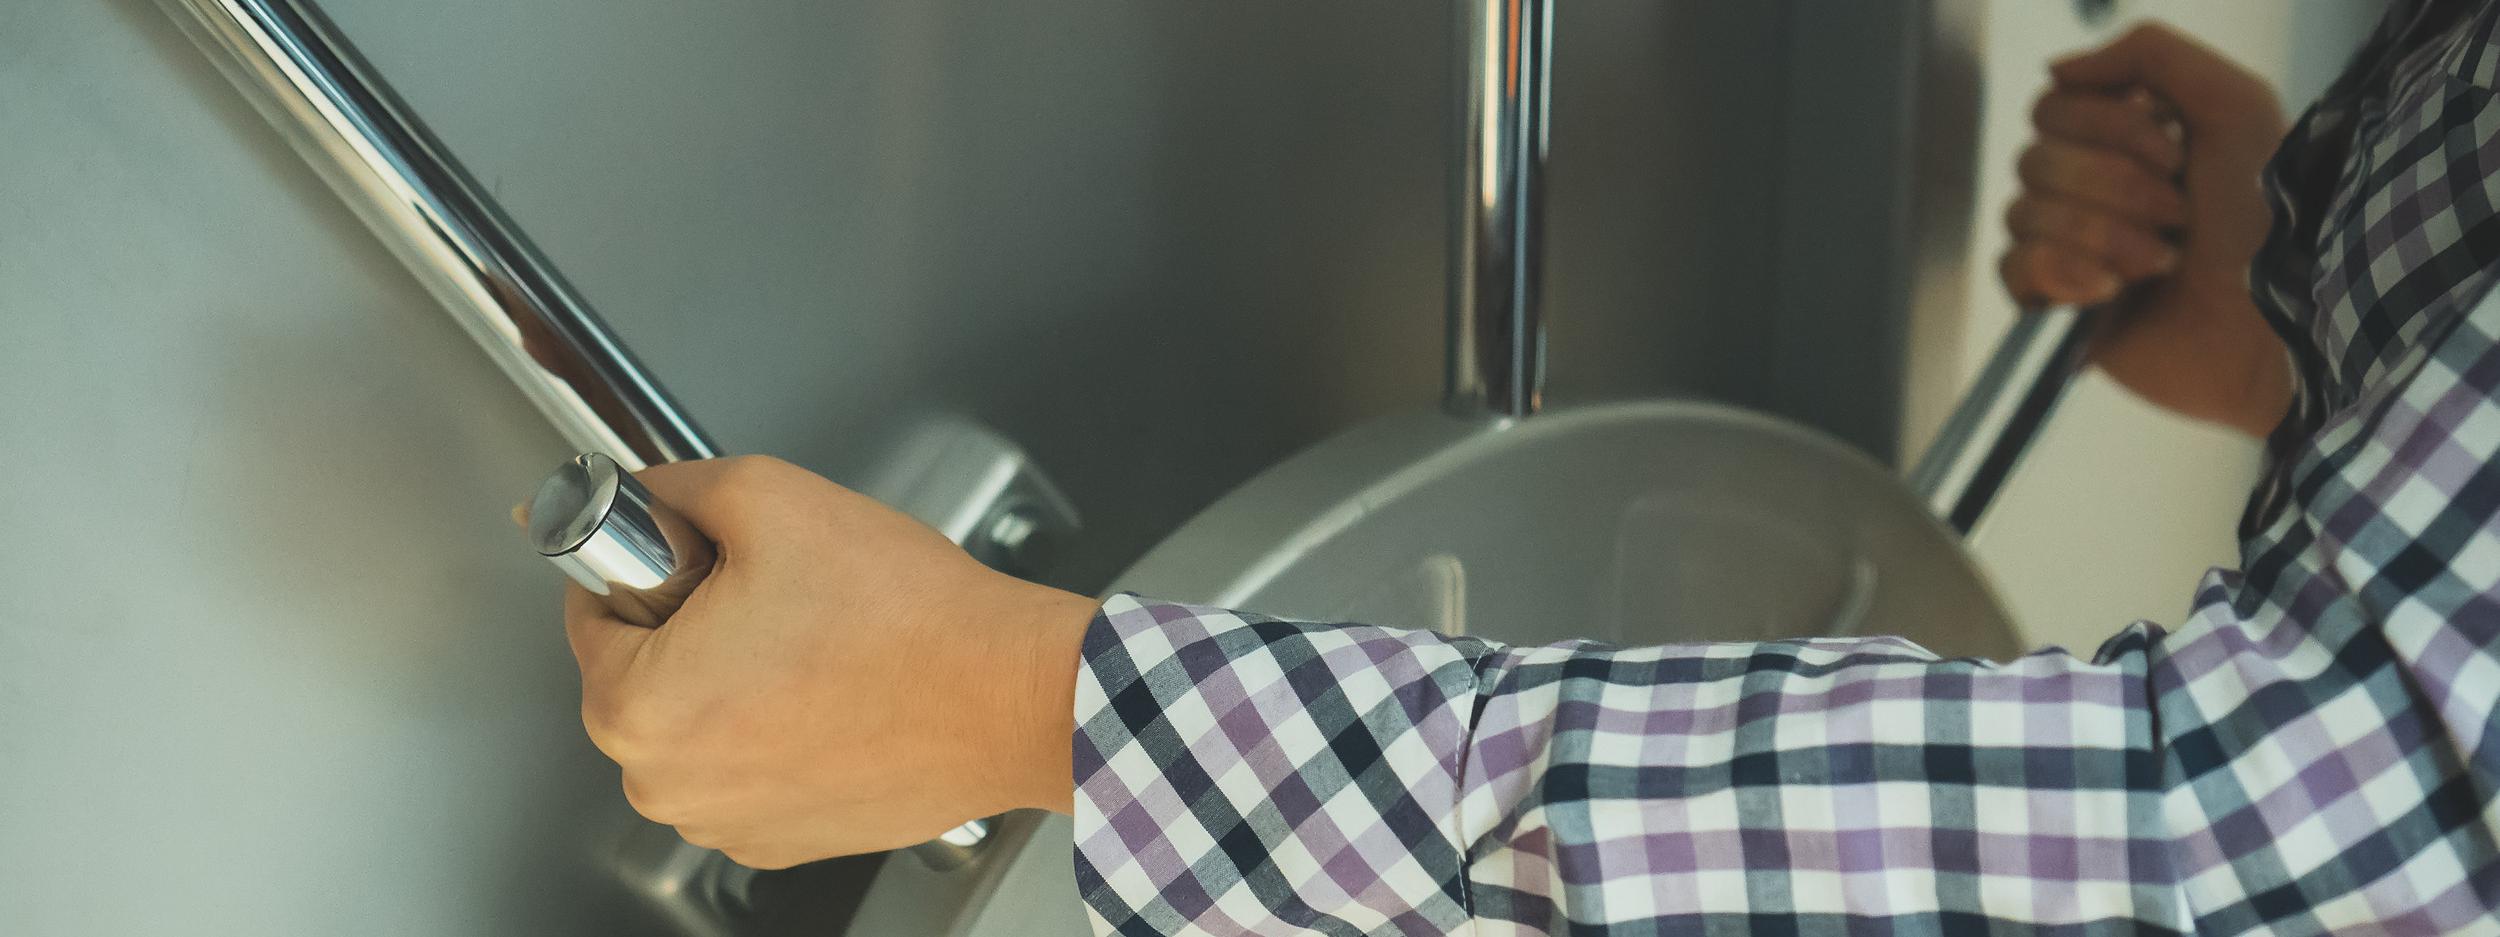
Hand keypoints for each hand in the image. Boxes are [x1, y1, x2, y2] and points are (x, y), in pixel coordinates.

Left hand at [559, 456, 1096, 868]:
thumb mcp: (769, 496)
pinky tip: (836, 695)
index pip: (591, 612)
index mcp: (638, 708)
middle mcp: (667, 786)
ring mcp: (727, 824)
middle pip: (641, 675)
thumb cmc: (907, 618)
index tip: (707, 562)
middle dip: (692, 629)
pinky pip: (747, 770)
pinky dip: (777, 733)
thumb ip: (675, 488)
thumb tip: (641, 498)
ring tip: (817, 649)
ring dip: (734, 684)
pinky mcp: (784, 842)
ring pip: (696, 726)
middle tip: (779, 599)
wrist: (1010, 696)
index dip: (651, 566)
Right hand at [2000, 23, 2291, 437]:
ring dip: (2101, 235)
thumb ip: (2150, 55)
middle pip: (2035, 158)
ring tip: (2162, 264)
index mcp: (2130, 140)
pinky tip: (2110, 292)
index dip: (2107, 128)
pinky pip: (2014, 267)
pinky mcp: (2057, 304)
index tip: (2173, 156)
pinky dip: (2061, 273)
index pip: (2055, 107)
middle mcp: (2093, 188)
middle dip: (2112, 188)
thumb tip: (2056, 68)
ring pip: (2023, 211)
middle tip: (2179, 217)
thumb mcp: (2236, 106)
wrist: (2277, 327)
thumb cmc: (2274, 223)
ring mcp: (2071, 247)